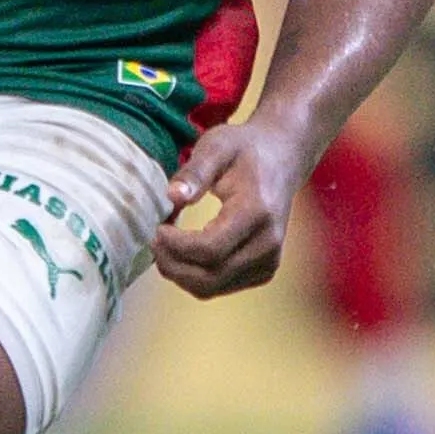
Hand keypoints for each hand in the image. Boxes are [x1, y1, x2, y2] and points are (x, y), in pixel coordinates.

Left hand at [153, 116, 305, 299]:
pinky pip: (220, 286)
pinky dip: (194, 276)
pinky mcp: (264, 271)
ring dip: (179, 273)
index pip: (210, 249)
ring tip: (164, 246)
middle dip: (172, 264)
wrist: (281, 159)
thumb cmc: (244, 150)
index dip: (176, 246)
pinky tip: (183, 253)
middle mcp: (268, 243)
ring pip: (212, 287)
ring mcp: (269, 261)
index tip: (157, 228)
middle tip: (153, 241)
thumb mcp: (217, 146)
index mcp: (258, 212)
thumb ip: (194, 171)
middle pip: (210, 276)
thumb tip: (172, 196)